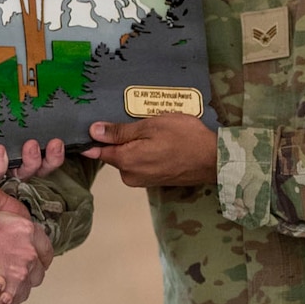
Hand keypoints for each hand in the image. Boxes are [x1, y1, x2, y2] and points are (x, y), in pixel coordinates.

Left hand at [82, 115, 217, 187]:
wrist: (213, 160)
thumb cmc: (184, 137)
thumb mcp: (151, 126)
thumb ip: (120, 131)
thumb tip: (93, 131)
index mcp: (125, 161)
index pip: (97, 150)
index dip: (93, 138)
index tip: (91, 127)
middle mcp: (129, 176)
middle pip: (115, 153)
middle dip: (121, 139)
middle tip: (138, 122)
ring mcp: (142, 181)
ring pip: (129, 158)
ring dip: (135, 145)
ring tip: (154, 131)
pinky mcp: (153, 181)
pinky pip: (141, 164)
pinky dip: (145, 153)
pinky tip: (160, 143)